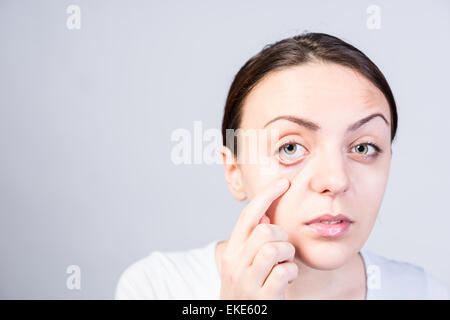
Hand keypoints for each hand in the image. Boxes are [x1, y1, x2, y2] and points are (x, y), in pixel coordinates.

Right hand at [219, 178, 297, 299]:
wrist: (238, 319)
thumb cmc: (247, 290)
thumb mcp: (243, 264)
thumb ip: (252, 241)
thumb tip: (266, 217)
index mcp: (231, 251)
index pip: (248, 215)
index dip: (266, 195)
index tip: (284, 182)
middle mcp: (235, 263)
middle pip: (265, 230)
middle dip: (281, 236)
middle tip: (282, 250)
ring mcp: (247, 281)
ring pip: (275, 247)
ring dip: (287, 254)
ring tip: (283, 265)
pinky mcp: (263, 297)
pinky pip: (284, 271)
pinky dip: (291, 272)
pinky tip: (286, 279)